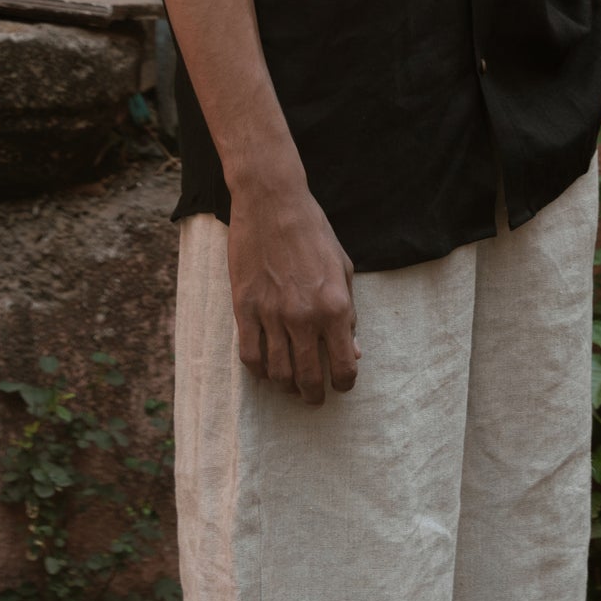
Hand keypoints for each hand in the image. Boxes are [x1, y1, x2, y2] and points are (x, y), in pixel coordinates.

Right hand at [227, 175, 359, 406]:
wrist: (273, 203)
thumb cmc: (313, 233)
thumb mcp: (343, 269)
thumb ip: (349, 313)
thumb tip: (355, 351)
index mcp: (335, 307)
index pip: (344, 366)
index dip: (344, 382)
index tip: (340, 384)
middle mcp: (305, 317)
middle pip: (309, 379)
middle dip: (313, 395)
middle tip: (313, 396)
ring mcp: (272, 315)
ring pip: (278, 373)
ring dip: (286, 386)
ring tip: (290, 384)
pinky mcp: (245, 309)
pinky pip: (249, 356)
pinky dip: (258, 371)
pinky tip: (266, 368)